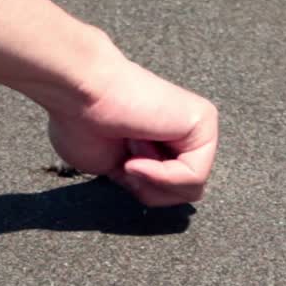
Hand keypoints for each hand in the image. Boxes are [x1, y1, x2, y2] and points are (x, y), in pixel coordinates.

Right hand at [47, 57, 217, 206]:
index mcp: (163, 141)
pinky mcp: (204, 121)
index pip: (170, 191)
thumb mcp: (116, 170)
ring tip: (132, 148)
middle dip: (150, 188)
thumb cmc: (83, 122)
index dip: (140, 189)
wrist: (81, 92)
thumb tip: (165, 190)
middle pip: (184, 192)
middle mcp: (184, 131)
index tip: (118, 162)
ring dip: (153, 179)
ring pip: (193, 189)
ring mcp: (197, 125)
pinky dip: (162, 176)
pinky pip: (195, 176)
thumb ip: (146, 181)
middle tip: (126, 159)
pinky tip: (139, 153)